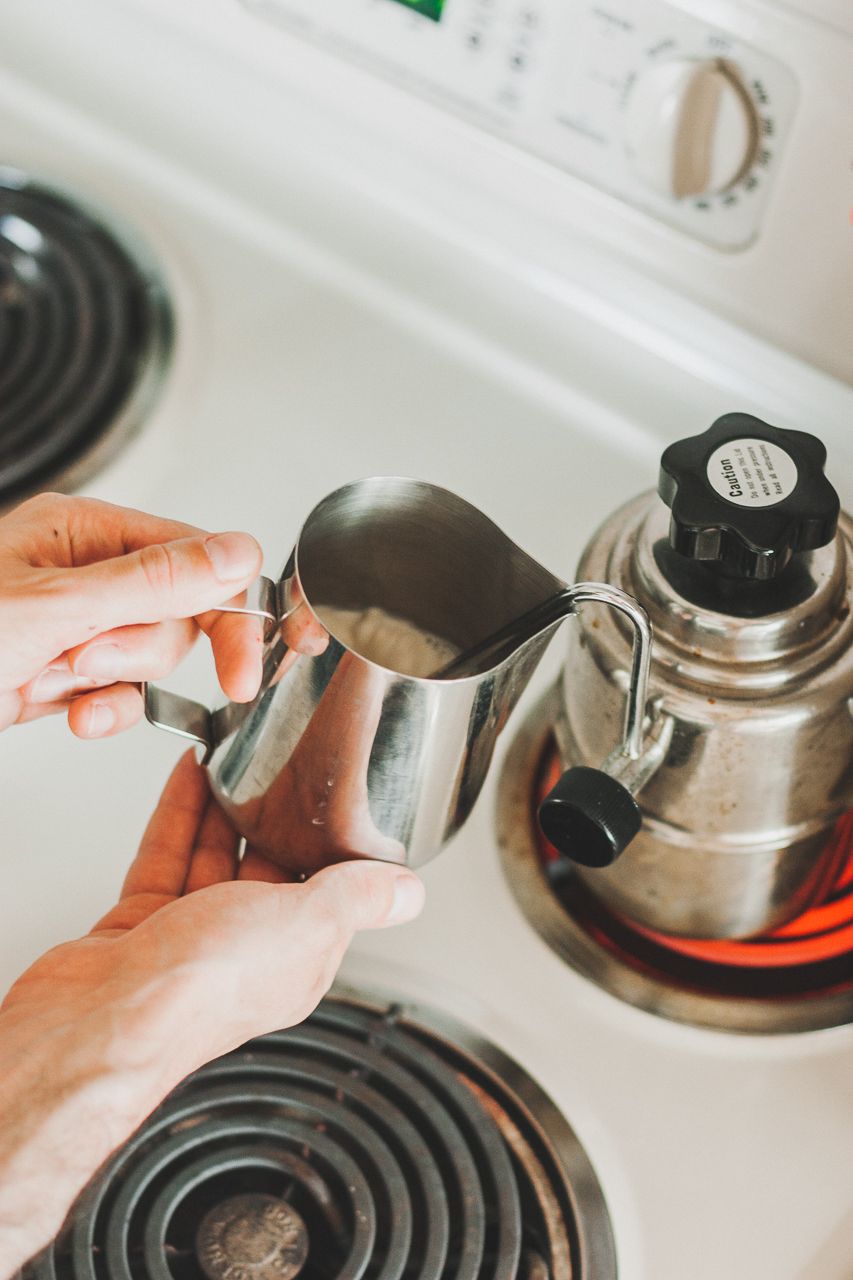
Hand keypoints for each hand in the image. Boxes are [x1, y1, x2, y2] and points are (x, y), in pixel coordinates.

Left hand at [0, 492, 264, 734]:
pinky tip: (73, 715)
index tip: (240, 666)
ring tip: (52, 677)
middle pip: (177, 616)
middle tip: (86, 658)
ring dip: (108, 682)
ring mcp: (78, 626)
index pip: (193, 558)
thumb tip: (238, 556)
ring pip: (151, 659)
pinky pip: (121, 694)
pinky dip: (103, 710)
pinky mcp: (68, 675)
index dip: (225, 615)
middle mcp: (86, 572)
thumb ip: (153, 582)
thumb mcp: (55, 606)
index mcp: (83, 531)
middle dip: (136, 651)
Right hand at [0, 752, 424, 1272]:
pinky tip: (188, 777)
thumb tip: (409, 893)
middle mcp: (242, 954)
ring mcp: (186, 941)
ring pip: (209, 860)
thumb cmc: (200, 992)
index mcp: (295, 961)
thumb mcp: (306, 925)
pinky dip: (176, 815)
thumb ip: (356, 900)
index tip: (328, 796)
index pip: (323, 894)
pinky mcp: (137, 927)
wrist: (101, 1019)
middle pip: (262, 871)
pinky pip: (162, 858)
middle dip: (269, 819)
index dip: (326, 844)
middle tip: (276, 764)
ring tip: (232, 756)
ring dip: (221, 809)